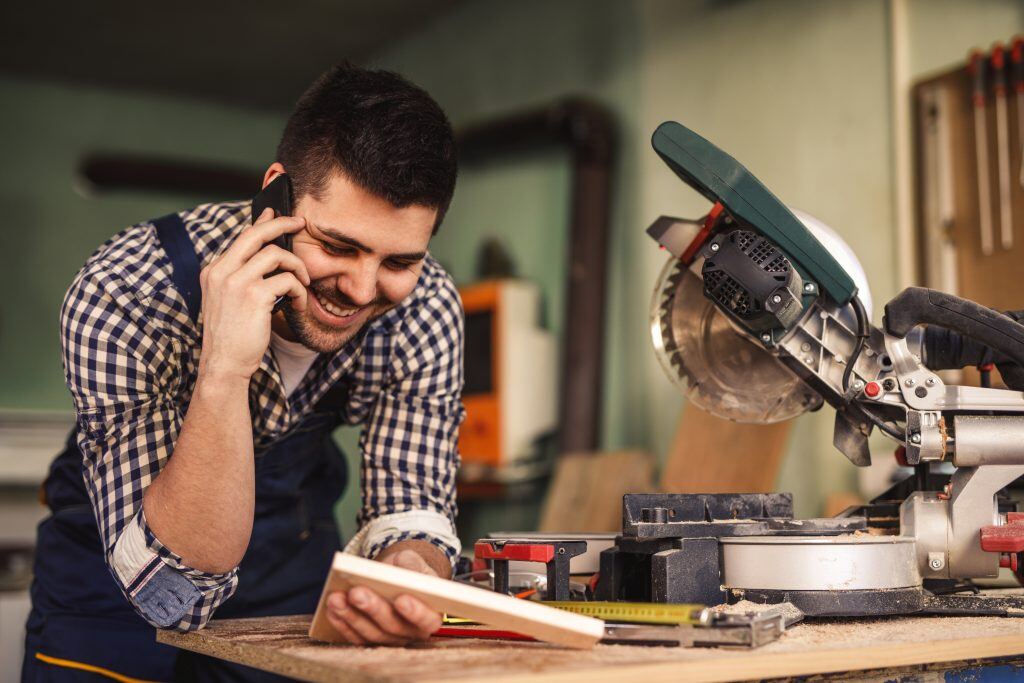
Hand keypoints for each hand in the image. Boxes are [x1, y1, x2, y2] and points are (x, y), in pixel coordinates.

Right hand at [197, 208, 308, 380]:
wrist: (224, 364)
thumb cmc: (233, 336)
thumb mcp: (230, 301)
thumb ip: (242, 277)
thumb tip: (267, 255)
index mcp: (214, 271)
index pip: (241, 237)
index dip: (262, 223)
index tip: (276, 213)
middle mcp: (221, 271)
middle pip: (256, 234)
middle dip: (281, 224)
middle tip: (299, 222)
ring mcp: (235, 282)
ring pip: (276, 255)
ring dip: (297, 267)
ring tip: (303, 283)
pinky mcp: (254, 296)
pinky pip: (287, 280)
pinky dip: (299, 290)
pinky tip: (299, 303)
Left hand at [325, 550, 442, 645]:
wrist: (393, 576)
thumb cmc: (407, 570)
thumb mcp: (413, 561)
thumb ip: (413, 565)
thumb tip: (404, 568)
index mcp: (430, 614)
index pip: (427, 619)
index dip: (415, 612)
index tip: (401, 599)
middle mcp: (410, 632)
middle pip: (392, 627)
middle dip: (372, 609)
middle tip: (356, 593)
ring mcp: (388, 639)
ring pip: (370, 634)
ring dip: (350, 616)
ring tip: (336, 598)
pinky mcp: (368, 639)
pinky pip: (353, 636)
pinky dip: (341, 621)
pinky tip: (331, 606)